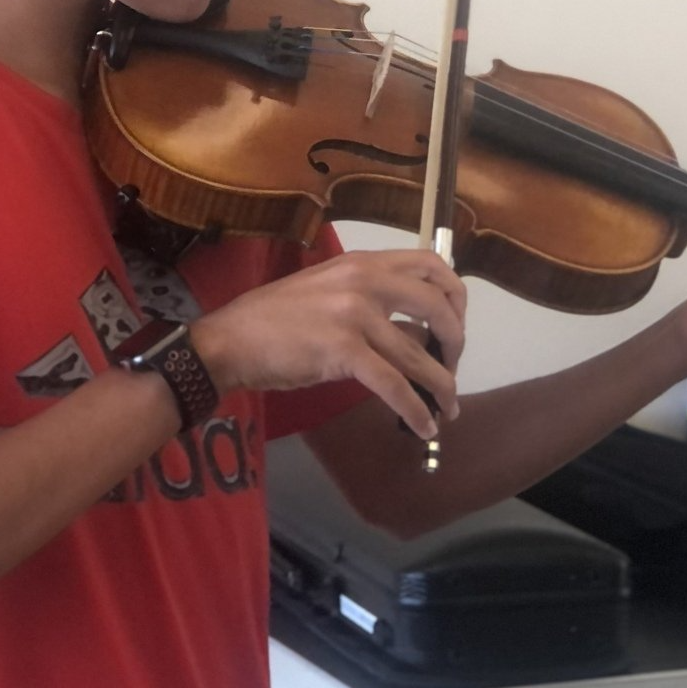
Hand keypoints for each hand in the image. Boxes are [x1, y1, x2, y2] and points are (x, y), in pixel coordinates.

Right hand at [189, 249, 466, 439]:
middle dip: (456, 343)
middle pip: (439, 307)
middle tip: (453, 367)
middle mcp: (365, 281)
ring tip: (449, 407)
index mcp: (362, 263)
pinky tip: (425, 425)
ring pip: (419, 355)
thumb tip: (412, 328)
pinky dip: (416, 409)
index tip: (456, 323)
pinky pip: (394, 386)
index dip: (455, 295)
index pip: (430, 264)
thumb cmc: (273, 319)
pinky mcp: (344, 352)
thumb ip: (368, 296)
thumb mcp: (326, 288)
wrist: (229, 341)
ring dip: (442, 385)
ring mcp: (355, 315)